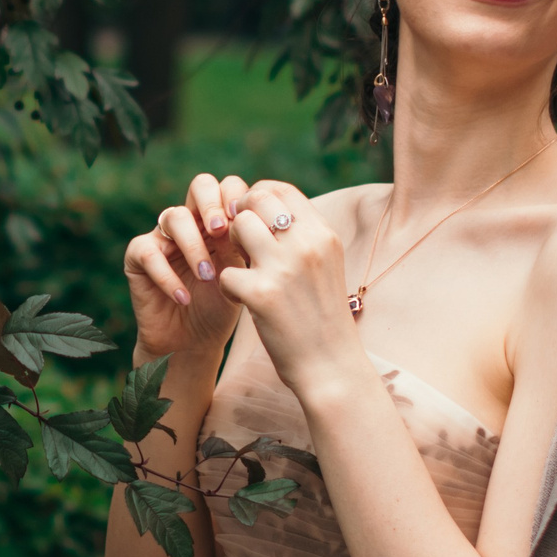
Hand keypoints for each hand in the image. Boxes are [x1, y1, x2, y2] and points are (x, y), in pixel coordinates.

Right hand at [122, 171, 253, 362]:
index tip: (248, 225)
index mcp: (218, 220)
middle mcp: (191, 221)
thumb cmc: (220, 307)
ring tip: (207, 276)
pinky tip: (184, 297)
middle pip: (200, 185)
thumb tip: (259, 220)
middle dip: (212, 205)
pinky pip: (148, 252)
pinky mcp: (138, 257)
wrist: (192, 342)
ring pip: (174, 216)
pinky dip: (167, 276)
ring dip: (194, 246)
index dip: (237, 199)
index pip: (227, 186)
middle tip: (221, 231)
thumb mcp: (240, 274)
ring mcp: (163, 236)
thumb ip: (245, 245)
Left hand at [216, 180, 358, 398]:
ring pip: (238, 227)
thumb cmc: (322, 316)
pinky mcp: (261, 294)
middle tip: (242, 245)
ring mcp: (284, 268)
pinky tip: (241, 300)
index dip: (257, 197)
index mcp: (324, 234)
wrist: (331, 366)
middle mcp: (307, 244)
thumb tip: (264, 205)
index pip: (281, 190)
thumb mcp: (324, 265)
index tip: (250, 219)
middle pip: (257, 200)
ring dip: (231, 247)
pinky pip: (225, 272)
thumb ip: (301, 235)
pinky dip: (226, 287)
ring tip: (242, 269)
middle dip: (241, 218)